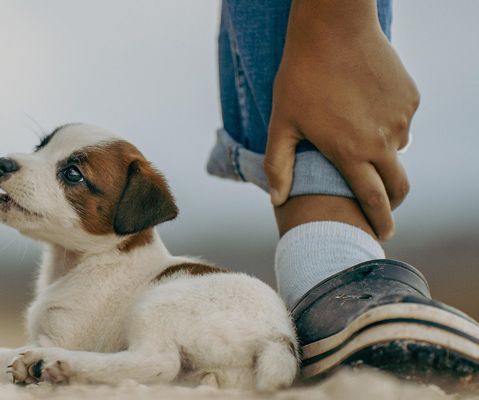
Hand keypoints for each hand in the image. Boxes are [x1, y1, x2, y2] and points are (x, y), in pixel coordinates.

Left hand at [264, 0, 418, 240]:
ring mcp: (400, 118)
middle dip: (390, 202)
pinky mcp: (409, 98)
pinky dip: (386, 126)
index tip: (381, 236)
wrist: (333, 28)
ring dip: (382, 156)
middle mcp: (383, 140)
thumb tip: (277, 200)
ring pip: (398, 150)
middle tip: (379, 206)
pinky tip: (363, 109)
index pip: (373, 200)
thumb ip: (279, 165)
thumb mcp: (281, 122)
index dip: (379, 221)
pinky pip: (401, 122)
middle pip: (397, 186)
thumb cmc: (301, 77)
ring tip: (355, 140)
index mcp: (351, 152)